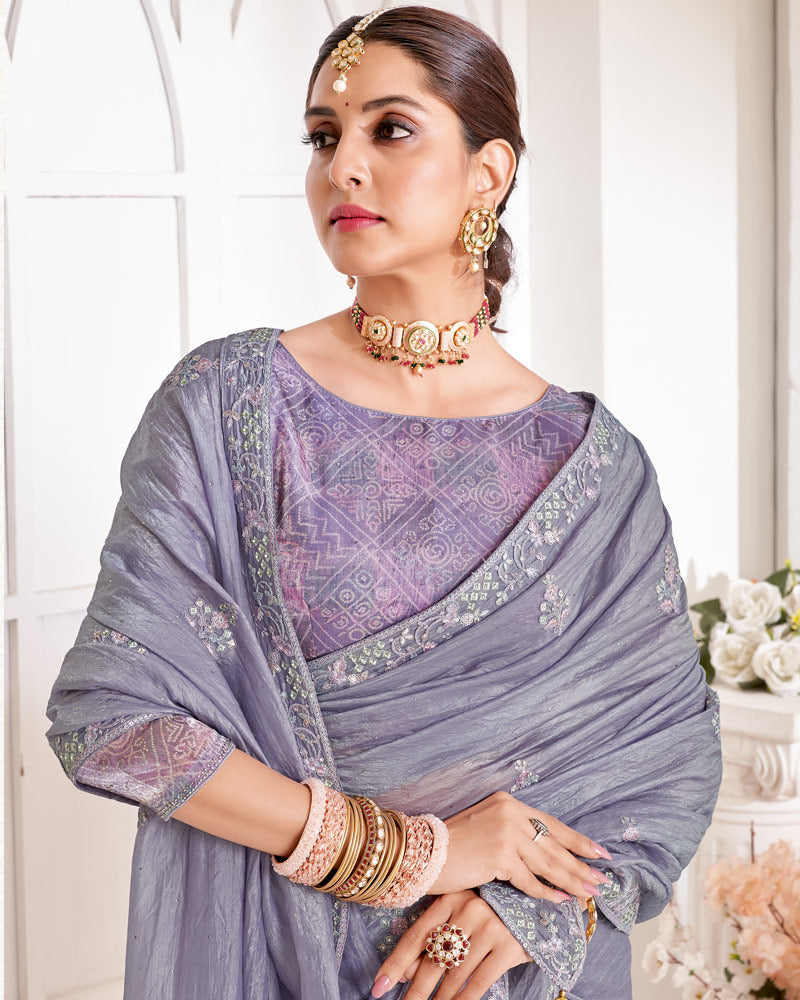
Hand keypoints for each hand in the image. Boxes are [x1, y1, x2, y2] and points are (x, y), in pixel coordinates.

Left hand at [370, 889, 531, 999]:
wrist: (536, 905)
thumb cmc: (491, 912)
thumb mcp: (460, 917)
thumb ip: (433, 940)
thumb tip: (403, 973)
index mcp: (450, 898)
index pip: (416, 936)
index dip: (395, 964)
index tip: (379, 987)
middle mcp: (468, 909)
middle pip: (433, 959)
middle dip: (416, 990)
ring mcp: (489, 926)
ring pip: (454, 974)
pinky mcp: (508, 945)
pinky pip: (478, 982)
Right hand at [428, 791, 611, 904]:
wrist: (422, 853)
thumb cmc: (452, 845)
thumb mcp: (487, 827)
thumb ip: (513, 834)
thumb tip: (546, 855)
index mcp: (509, 802)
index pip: (551, 823)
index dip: (577, 840)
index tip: (599, 852)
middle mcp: (510, 812)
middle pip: (553, 844)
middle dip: (580, 864)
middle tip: (602, 879)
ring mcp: (505, 833)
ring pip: (547, 863)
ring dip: (571, 880)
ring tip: (590, 892)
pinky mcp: (500, 855)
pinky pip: (530, 880)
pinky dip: (547, 893)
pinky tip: (561, 900)